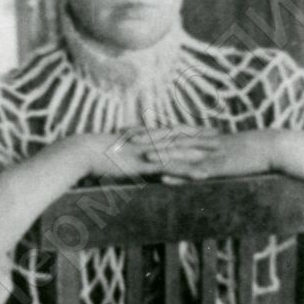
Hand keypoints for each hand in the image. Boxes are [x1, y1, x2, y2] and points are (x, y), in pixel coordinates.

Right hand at [74, 126, 223, 180]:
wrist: (84, 152)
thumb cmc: (93, 151)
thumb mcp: (112, 146)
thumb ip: (124, 144)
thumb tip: (127, 142)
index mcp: (143, 137)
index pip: (170, 131)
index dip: (188, 129)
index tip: (202, 128)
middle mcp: (150, 142)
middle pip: (180, 138)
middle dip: (201, 137)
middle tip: (219, 135)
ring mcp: (149, 153)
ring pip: (181, 151)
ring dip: (201, 151)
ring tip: (219, 152)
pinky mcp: (147, 165)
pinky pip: (173, 169)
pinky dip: (190, 171)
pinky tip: (203, 175)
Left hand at [136, 128, 279, 180]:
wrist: (270, 147)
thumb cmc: (246, 148)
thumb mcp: (220, 144)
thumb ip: (203, 145)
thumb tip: (188, 147)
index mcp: (200, 135)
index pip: (168, 130)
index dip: (147, 130)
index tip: (126, 130)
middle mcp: (201, 141)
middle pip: (170, 138)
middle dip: (147, 139)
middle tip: (124, 140)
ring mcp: (210, 153)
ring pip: (182, 153)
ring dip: (162, 155)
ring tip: (141, 157)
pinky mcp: (219, 167)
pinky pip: (196, 171)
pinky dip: (181, 173)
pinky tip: (167, 177)